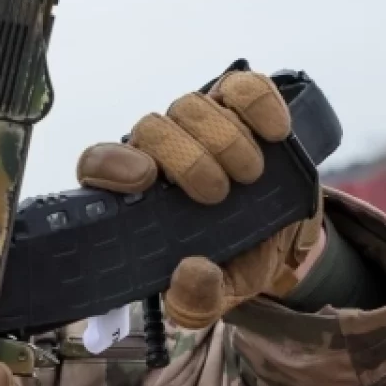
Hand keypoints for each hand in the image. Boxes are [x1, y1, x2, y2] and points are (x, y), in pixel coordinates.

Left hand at [76, 68, 323, 328]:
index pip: (99, 162)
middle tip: (219, 193)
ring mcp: (200, 123)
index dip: (114, 164)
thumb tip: (191, 271)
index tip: (145, 180)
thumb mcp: (216, 293)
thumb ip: (196, 299)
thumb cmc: (234, 258)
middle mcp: (161, 150)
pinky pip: (241, 86)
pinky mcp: (240, 105)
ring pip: (191, 105)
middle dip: (188, 160)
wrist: (286, 238)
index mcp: (138, 194)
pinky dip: (257, 104)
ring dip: (224, 139)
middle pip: (151, 128)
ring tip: (250, 175)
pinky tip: (274, 133)